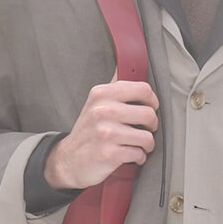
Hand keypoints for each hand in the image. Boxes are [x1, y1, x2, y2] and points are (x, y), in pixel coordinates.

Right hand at [45, 72, 159, 190]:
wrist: (69, 160)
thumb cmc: (88, 131)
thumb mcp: (96, 102)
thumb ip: (113, 86)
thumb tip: (126, 64)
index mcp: (101, 93)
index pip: (143, 89)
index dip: (153, 101)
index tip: (150, 108)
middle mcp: (102, 111)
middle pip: (149, 114)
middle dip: (152, 125)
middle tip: (145, 129)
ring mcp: (105, 133)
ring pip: (147, 137)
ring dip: (147, 145)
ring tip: (139, 145)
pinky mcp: (109, 153)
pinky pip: (139, 154)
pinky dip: (139, 158)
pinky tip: (131, 156)